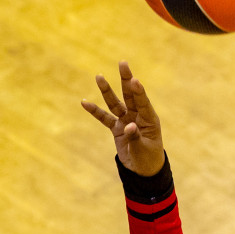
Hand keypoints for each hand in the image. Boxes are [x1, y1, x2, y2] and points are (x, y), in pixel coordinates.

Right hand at [80, 60, 165, 175]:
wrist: (142, 170)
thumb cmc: (148, 159)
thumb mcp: (143, 150)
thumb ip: (135, 137)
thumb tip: (128, 127)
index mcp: (149, 120)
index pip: (143, 102)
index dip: (138, 91)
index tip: (134, 80)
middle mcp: (137, 116)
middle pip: (130, 95)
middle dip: (125, 79)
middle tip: (122, 63)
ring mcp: (126, 120)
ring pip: (115, 103)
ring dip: (107, 91)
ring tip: (99, 76)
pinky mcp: (116, 128)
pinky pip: (104, 118)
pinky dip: (95, 111)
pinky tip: (84, 102)